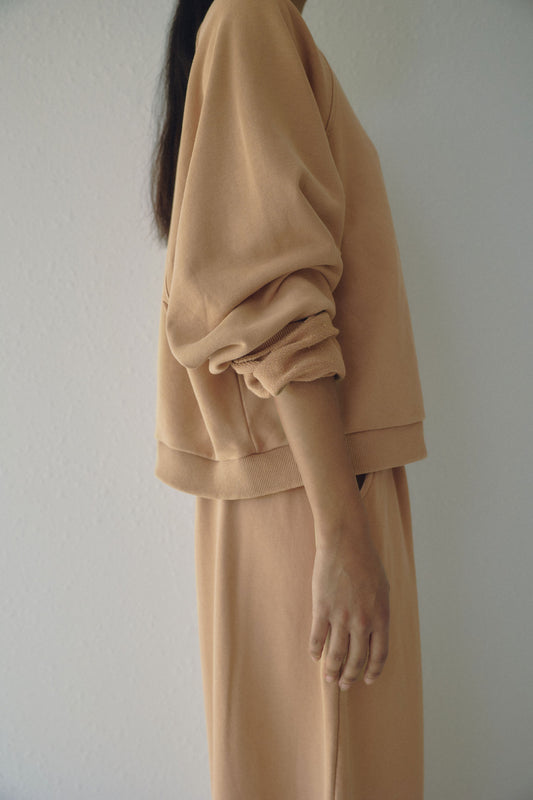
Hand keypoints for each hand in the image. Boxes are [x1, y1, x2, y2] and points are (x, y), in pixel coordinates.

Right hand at [308, 507, 389, 689]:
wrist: (346, 543)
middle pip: (357, 659)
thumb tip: (375, 632)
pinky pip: (318, 637)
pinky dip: (315, 650)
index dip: (373, 670)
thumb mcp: (383, 590)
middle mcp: (362, 622)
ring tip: (329, 679)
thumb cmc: (367, 562)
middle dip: (351, 676)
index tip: (367, 680)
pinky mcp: (322, 608)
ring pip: (336, 654)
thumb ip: (379, 613)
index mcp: (381, 617)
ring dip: (333, 670)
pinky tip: (314, 656)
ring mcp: (341, 616)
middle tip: (345, 685)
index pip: (379, 655)